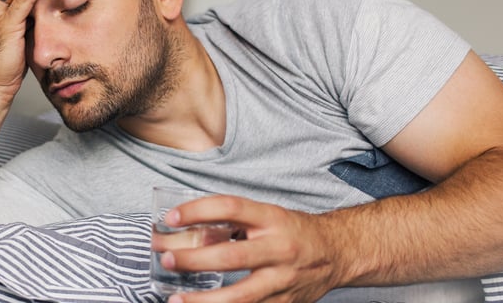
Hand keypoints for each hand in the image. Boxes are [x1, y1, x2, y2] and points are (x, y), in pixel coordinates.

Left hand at [160, 195, 343, 302]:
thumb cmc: (294, 231)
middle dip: (193, 260)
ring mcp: (282, 280)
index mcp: (272, 219)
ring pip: (239, 296)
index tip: (171, 217)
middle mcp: (279, 249)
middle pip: (231, 256)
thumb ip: (234, 222)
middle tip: (166, 260)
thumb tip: (187, 227)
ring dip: (203, 301)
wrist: (336, 252)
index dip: (197, 211)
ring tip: (175, 300)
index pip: (230, 208)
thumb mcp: (267, 216)